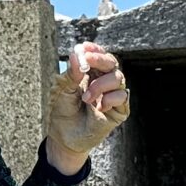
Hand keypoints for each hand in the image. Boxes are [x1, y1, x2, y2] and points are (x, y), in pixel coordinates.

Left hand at [45, 41, 128, 173]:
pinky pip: (122, 96)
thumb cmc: (63, 113)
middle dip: (100, 59)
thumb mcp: (63, 90)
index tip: (85, 47)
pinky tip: (98, 107)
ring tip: (86, 98)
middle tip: (88, 61)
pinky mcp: (119, 110)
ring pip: (118, 78)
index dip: (95, 49)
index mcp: (91, 74)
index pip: (99, 55)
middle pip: (111, 62)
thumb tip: (76, 55)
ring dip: (100, 85)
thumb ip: (72, 74)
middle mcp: (104, 82)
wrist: (65, 138)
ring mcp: (113, 95)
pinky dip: (110, 99)